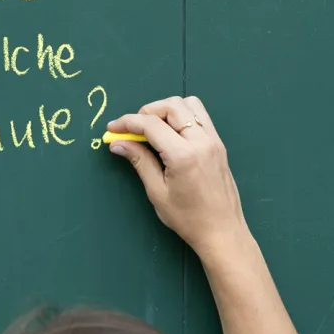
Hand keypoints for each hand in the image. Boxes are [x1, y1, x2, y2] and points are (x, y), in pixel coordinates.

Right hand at [105, 96, 249, 261]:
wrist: (221, 229)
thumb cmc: (186, 217)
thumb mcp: (157, 192)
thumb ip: (139, 161)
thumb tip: (118, 144)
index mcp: (183, 155)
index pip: (152, 125)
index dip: (128, 122)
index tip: (112, 128)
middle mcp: (201, 140)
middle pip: (172, 106)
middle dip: (147, 111)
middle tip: (131, 128)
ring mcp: (213, 139)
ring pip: (189, 105)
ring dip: (166, 109)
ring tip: (151, 128)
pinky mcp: (218, 143)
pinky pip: (200, 116)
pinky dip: (181, 116)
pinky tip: (169, 133)